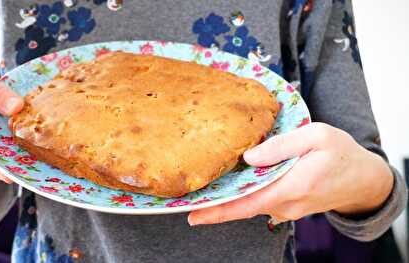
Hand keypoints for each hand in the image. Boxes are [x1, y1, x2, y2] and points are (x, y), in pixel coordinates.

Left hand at [188, 123, 393, 224]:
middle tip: (190, 196)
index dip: (219, 210)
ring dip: (231, 197)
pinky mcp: (289, 206)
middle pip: (244, 205)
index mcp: (292, 186)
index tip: (194, 214)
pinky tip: (237, 182)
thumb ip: (282, 146)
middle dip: (216, 203)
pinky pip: (262, 201)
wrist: (364, 179)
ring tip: (208, 185)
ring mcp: (288, 208)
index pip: (247, 203)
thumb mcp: (317, 137)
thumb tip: (249, 157)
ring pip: (252, 203)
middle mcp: (287, 204)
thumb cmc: (342, 154)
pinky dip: (247, 195)